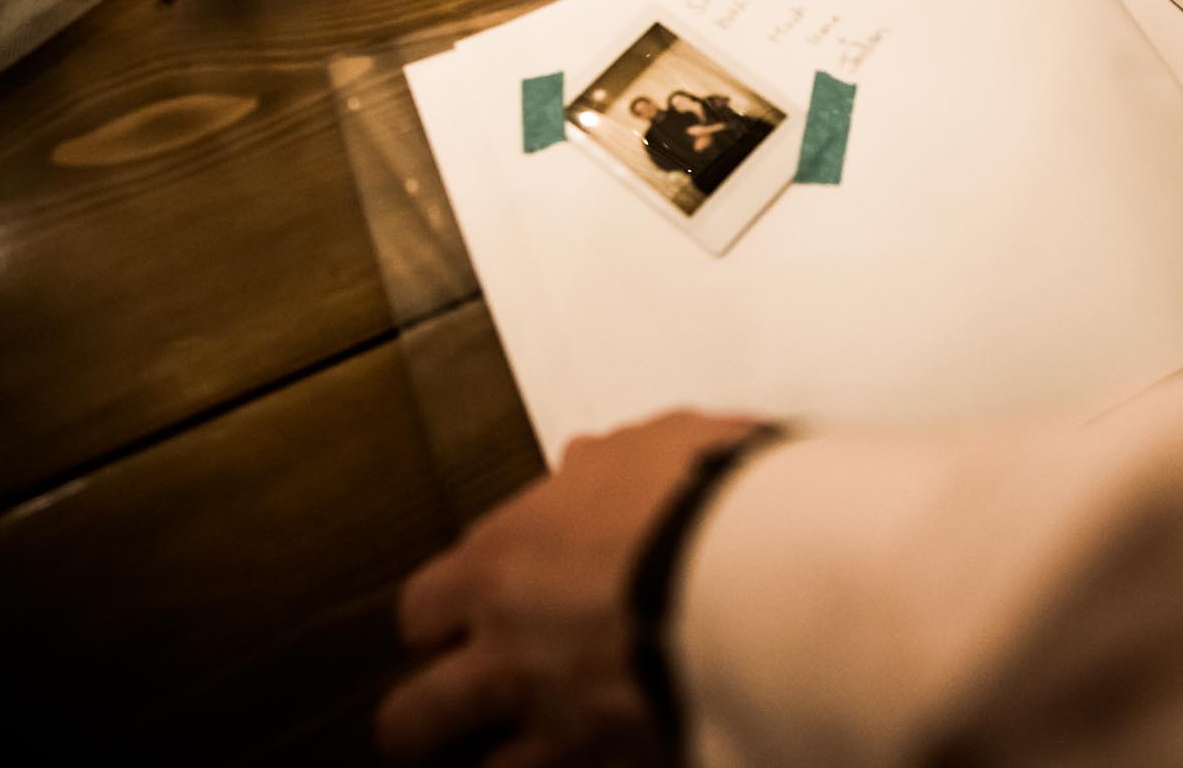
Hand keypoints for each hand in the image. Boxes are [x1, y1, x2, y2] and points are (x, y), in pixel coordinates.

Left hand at [377, 410, 766, 765]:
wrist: (769, 572)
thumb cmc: (703, 498)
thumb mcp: (651, 445)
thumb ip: (601, 465)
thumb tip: (587, 463)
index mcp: (500, 567)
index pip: (421, 609)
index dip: (441, 616)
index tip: (459, 616)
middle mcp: (511, 656)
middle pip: (412, 719)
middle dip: (427, 719)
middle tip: (452, 714)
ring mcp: (563, 724)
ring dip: (511, 756)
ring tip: (537, 745)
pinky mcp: (624, 764)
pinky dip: (603, 763)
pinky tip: (621, 747)